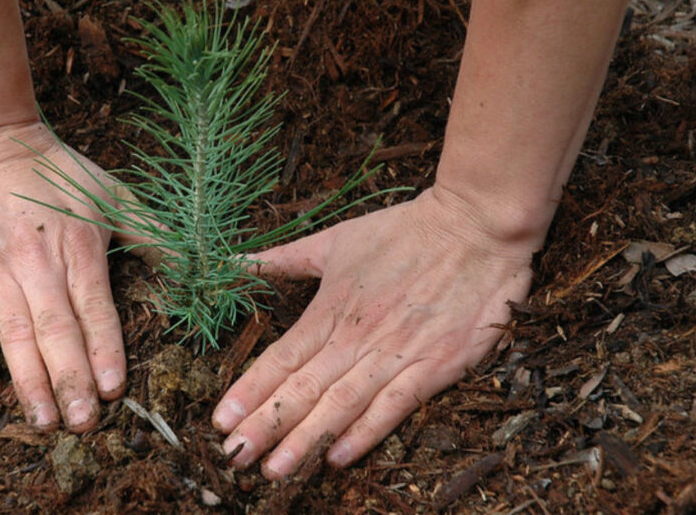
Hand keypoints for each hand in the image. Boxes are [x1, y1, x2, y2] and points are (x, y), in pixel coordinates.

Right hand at [0, 122, 126, 432]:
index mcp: (79, 247)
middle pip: (56, 330)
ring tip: (45, 421)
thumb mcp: (111, 193)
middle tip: (83, 425)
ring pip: (14, 334)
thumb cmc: (54, 169)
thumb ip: (152, 233)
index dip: (105, 350)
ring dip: (30, 381)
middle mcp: (37, 262)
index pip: (95, 309)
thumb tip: (198, 265)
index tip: (114, 390)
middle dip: (71, 380)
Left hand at [212, 185, 537, 478]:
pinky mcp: (436, 366)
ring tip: (274, 470)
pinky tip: (337, 457)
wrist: (476, 226)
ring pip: (341, 404)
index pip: (281, 358)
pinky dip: (365, 433)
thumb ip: (285, 258)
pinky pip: (394, 407)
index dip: (249, 391)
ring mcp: (396, 354)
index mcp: (331, 308)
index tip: (220, 421)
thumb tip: (237, 262)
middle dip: (266, 426)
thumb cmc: (404, 231)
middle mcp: (357, 337)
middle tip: (234, 457)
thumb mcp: (337, 239)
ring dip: (305, 440)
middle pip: (303, 389)